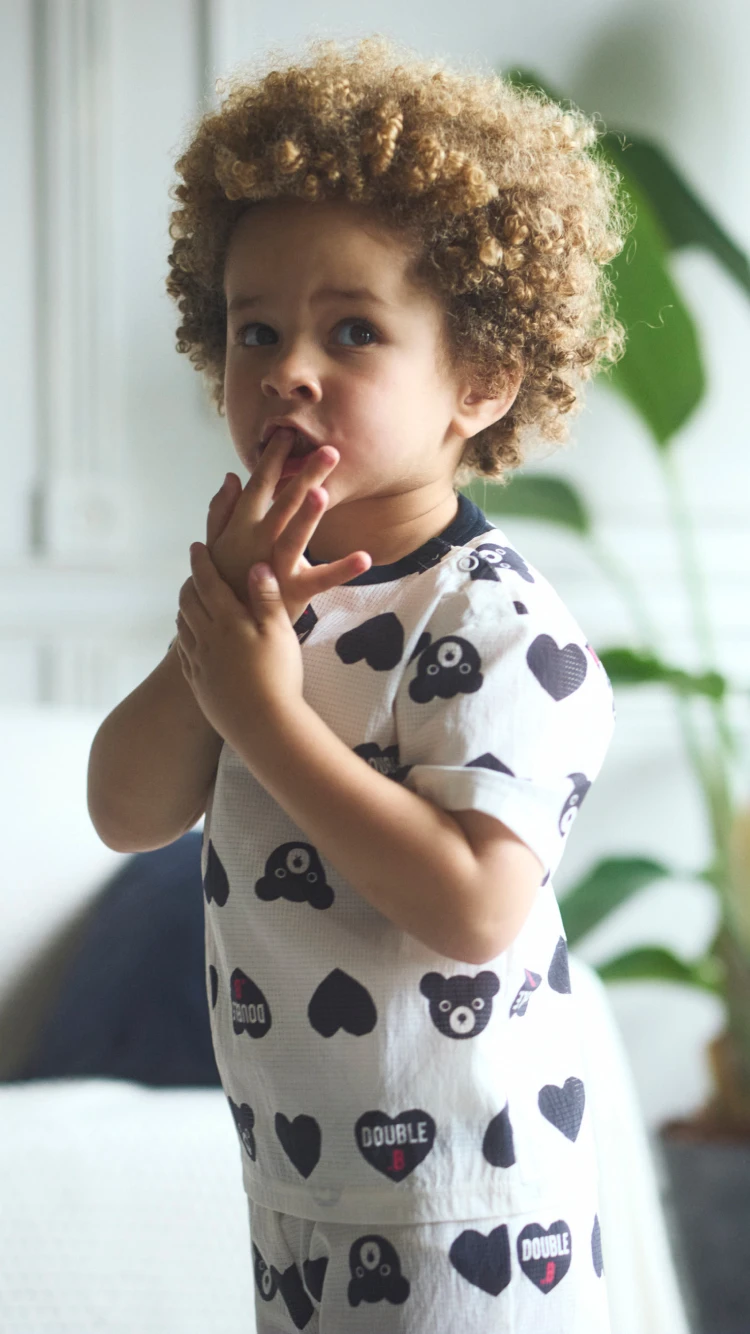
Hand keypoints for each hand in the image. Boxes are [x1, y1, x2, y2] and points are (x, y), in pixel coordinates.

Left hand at [174, 543, 302, 752]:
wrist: (263, 724)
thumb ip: (267, 597)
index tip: (197, 547)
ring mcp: (199, 662)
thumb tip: (257, 565)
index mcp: (227, 621)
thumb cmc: (278, 675)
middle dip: (190, 583)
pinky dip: (184, 637)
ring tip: (191, 602)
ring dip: (184, 608)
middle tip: (195, 573)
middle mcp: (206, 638)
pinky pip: (183, 653)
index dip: (201, 562)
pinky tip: (191, 638)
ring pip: (182, 626)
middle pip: (188, 602)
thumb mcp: (279, 631)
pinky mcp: (198, 683)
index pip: (207, 582)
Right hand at [207, 429, 370, 622]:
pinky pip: (321, 579)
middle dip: (306, 476)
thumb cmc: (222, 582)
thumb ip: (221, 511)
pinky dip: (342, 569)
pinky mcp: (292, 592)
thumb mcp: (215, 545)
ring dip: (309, 515)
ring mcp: (274, 566)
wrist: (222, 628)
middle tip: (328, 451)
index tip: (287, 433)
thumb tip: (230, 478)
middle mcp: (258, 542)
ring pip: (295, 536)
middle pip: (284, 503)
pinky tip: (365, 558)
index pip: (259, 485)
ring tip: (324, 493)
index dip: (273, 459)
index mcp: (242, 527)